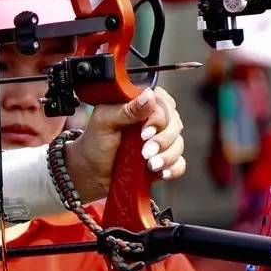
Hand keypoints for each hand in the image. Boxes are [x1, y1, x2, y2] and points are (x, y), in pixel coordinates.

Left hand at [64, 87, 185, 200]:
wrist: (90, 174)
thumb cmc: (94, 144)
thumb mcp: (104, 122)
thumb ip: (126, 109)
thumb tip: (149, 96)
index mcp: (138, 105)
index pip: (163, 102)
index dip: (159, 117)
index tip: (144, 132)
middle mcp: (153, 121)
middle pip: (175, 123)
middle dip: (163, 140)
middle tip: (145, 151)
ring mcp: (160, 141)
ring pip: (178, 144)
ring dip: (167, 155)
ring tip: (150, 165)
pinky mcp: (163, 161)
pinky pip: (179, 163)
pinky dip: (172, 169)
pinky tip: (160, 173)